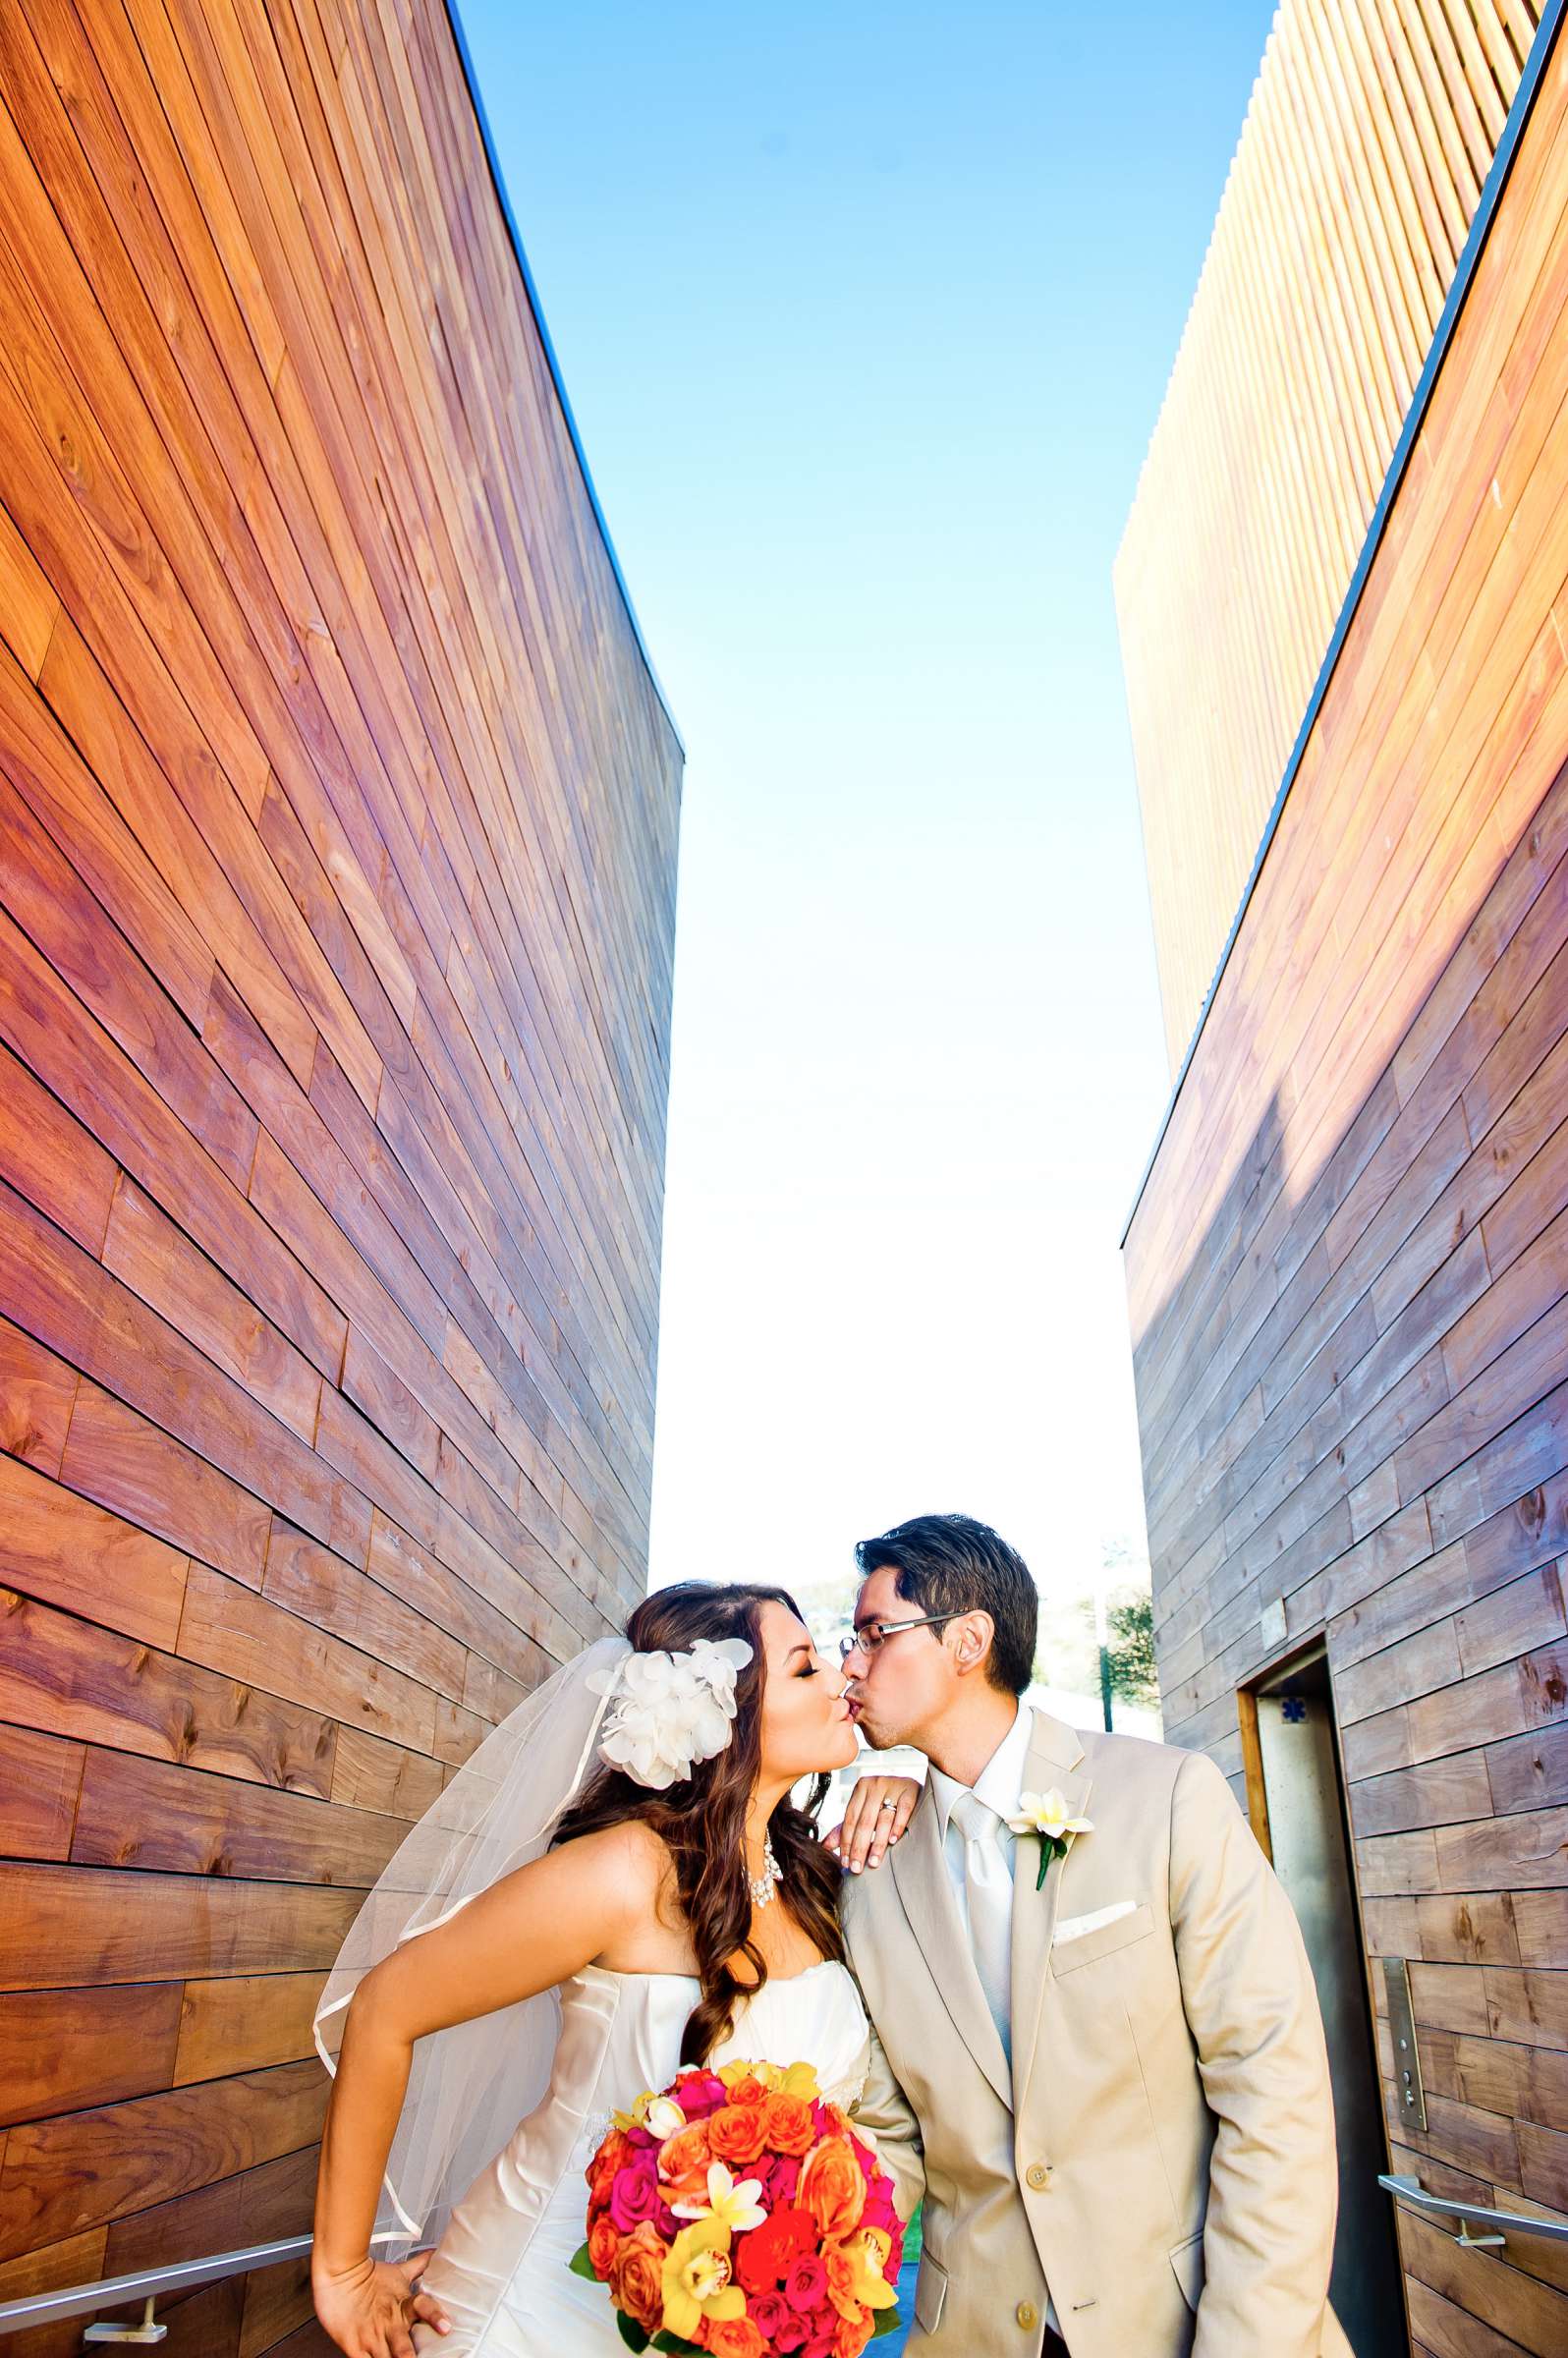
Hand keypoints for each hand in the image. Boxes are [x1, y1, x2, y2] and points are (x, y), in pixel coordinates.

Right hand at [312, 2249, 450, 2356]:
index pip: (423, 2307)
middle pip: (404, 2346)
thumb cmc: (369, 2276)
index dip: (435, 2316)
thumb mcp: (397, 2273)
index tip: (446, 2327)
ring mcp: (371, 2336)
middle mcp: (389, 2322)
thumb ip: (418, 2267)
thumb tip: (435, 2254)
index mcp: (403, 2305)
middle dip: (410, 2356)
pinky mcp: (353, 2346)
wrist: (338, 2272)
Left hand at [824, 1776, 919, 1871]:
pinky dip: (897, 1826)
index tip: (845, 1863)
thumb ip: (846, 1828)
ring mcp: (894, 1785)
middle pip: (864, 1821)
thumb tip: (825, 1847)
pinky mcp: (911, 1790)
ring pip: (882, 1819)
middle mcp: (876, 1784)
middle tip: (856, 1869)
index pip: (850, 1818)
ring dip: (877, 1843)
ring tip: (873, 1862)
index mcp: (861, 1788)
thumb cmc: (886, 1803)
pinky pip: (903, 1811)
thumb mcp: (865, 1812)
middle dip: (859, 1847)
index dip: (846, 1842)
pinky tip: (893, 1841)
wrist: (913, 1788)